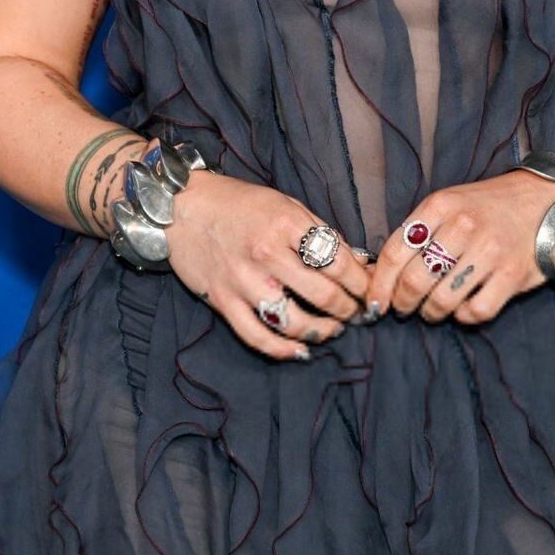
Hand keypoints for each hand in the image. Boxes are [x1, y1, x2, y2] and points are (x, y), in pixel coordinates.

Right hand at [167, 171, 373, 362]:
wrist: (182, 208)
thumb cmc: (239, 203)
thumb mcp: (286, 204)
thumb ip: (321, 233)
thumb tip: (358, 261)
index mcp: (286, 224)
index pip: (338, 262)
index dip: (363, 283)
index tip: (372, 291)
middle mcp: (265, 254)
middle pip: (323, 294)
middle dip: (348, 309)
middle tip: (358, 313)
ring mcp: (242, 281)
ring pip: (293, 321)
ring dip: (322, 331)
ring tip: (334, 330)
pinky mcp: (222, 300)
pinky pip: (256, 336)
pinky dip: (282, 350)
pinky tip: (300, 351)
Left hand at [365, 172, 554, 324]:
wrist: (545, 201)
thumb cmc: (487, 207)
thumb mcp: (449, 204)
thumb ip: (416, 233)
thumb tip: (377, 274)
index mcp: (440, 205)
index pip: (394, 252)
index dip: (378, 285)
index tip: (374, 303)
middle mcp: (464, 226)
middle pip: (415, 280)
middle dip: (402, 303)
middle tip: (403, 309)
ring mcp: (490, 251)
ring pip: (442, 300)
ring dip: (431, 313)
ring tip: (431, 310)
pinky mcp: (513, 275)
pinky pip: (476, 311)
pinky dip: (464, 316)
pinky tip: (463, 308)